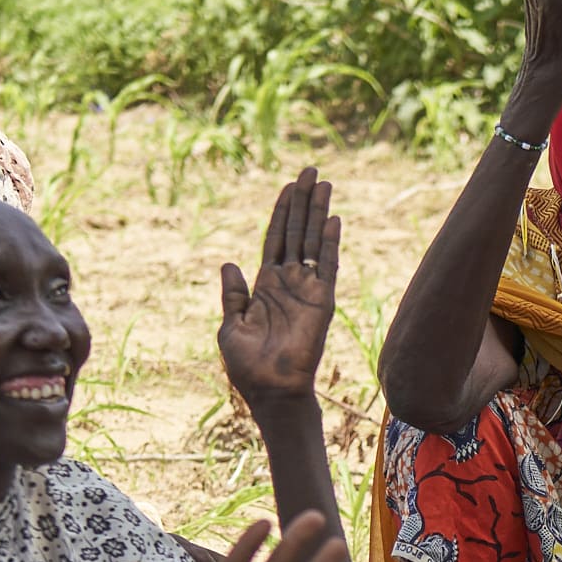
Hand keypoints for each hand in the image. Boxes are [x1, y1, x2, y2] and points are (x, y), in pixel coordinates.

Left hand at [218, 166, 340, 407]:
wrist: (270, 391)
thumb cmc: (248, 366)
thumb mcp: (231, 326)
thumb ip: (233, 294)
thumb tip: (229, 263)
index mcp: (265, 285)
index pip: (275, 239)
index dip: (281, 212)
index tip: (288, 186)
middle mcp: (288, 282)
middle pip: (296, 231)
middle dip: (302, 201)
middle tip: (310, 170)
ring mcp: (306, 289)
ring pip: (313, 241)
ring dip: (317, 211)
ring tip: (323, 182)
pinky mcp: (321, 301)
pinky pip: (327, 266)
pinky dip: (329, 242)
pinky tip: (332, 218)